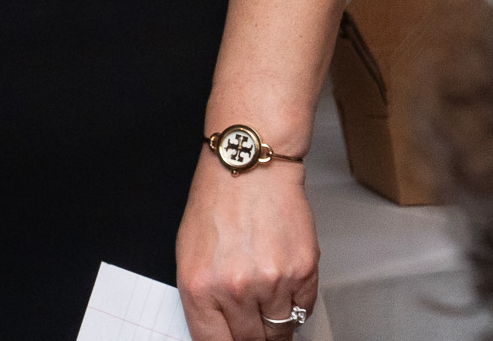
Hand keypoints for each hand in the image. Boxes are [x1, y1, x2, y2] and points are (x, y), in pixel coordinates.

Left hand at [176, 153, 318, 340]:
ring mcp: (271, 283)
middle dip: (252, 337)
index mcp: (199, 287)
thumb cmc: (216, 205)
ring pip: (280, 331)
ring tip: (268, 299)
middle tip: (253, 325)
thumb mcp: (190, 255)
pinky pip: (303, 310)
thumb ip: (205, 300)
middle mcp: (234, 289)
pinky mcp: (302, 273)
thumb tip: (219, 332)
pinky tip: (283, 282)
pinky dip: (295, 305)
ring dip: (276, 324)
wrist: (248, 169)